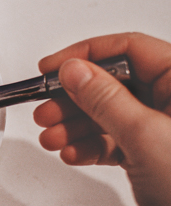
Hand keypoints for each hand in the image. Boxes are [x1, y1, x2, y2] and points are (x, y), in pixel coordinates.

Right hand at [33, 32, 170, 205]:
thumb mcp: (145, 135)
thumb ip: (105, 99)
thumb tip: (75, 70)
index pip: (129, 50)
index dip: (86, 55)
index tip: (52, 68)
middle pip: (113, 84)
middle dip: (73, 99)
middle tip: (46, 109)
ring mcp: (164, 129)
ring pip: (109, 115)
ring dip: (74, 126)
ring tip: (51, 137)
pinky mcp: (154, 155)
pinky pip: (114, 140)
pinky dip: (89, 146)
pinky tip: (72, 152)